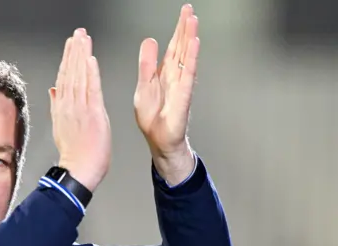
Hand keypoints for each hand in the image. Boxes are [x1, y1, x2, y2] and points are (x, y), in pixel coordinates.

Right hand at [49, 28, 110, 191]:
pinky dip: (90, 74)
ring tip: (82, 40)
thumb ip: (57, 106)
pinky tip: (90, 60)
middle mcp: (69, 106)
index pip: (64, 78)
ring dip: (81, 57)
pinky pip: (91, 89)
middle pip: (71, 73)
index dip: (67, 60)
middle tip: (77, 35)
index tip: (70, 45)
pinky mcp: (93, 113)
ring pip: (79, 77)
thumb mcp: (61, 127)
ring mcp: (80, 109)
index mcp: (62, 108)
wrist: (78, 170)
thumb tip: (53, 91)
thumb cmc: (75, 154)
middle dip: (74, 52)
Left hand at [133, 4, 198, 183]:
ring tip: (193, 20)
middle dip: (186, 28)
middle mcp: (175, 77)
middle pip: (181, 47)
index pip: (173, 47)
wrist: (159, 140)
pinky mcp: (183, 96)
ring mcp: (181, 85)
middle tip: (190, 10)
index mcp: (163, 74)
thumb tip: (149, 41)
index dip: (178, 30)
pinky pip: (187, 74)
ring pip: (186, 57)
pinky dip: (190, 58)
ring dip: (190, 38)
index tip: (184, 13)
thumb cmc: (152, 118)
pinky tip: (194, 45)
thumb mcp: (143, 86)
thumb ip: (146, 65)